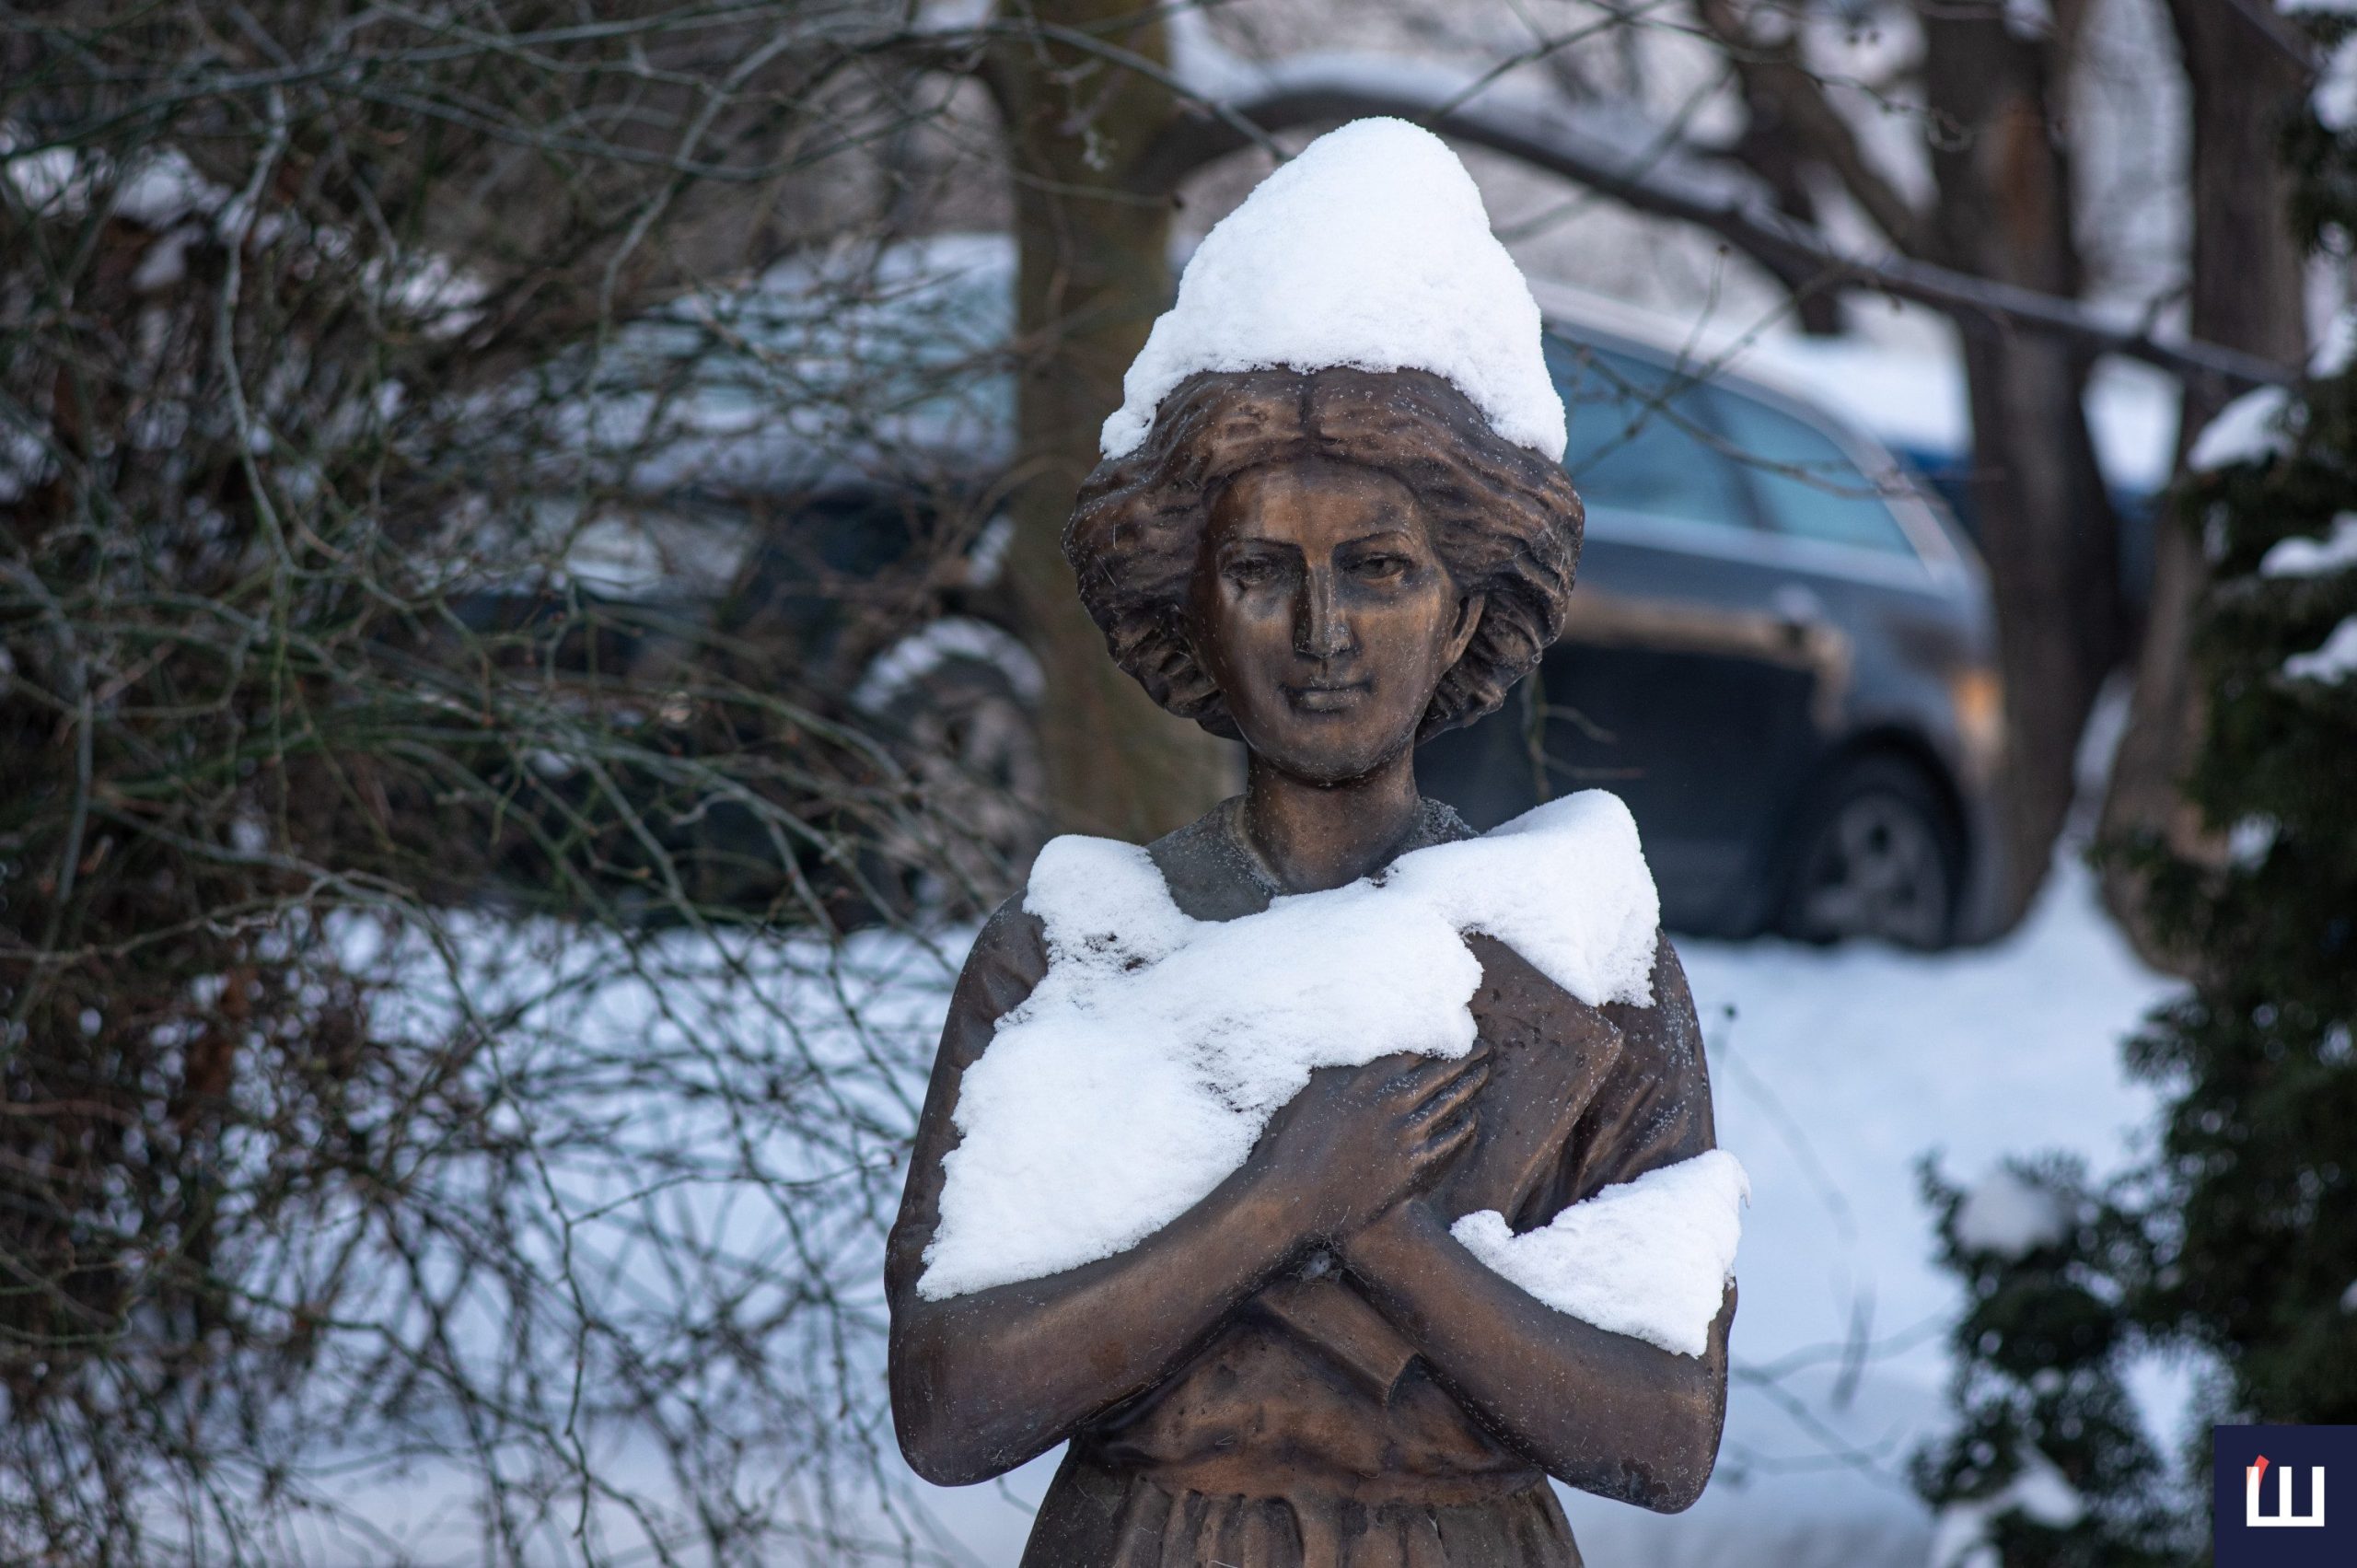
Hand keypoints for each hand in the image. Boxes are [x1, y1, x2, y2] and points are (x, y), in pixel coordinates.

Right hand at [1247, 1048, 1487, 1248]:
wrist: (1295, 1195)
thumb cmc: (1293, 1142)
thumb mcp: (1312, 1089)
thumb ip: (1338, 1065)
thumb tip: (1348, 1045)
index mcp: (1366, 1077)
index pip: (1415, 1049)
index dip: (1437, 1040)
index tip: (1452, 1034)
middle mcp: (1391, 1099)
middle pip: (1441, 1071)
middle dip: (1466, 1057)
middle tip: (1485, 1048)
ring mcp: (1406, 1132)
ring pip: (1451, 1101)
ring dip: (1471, 1084)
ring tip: (1484, 1073)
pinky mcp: (1414, 1164)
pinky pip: (1450, 1138)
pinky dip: (1464, 1124)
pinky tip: (1471, 1117)